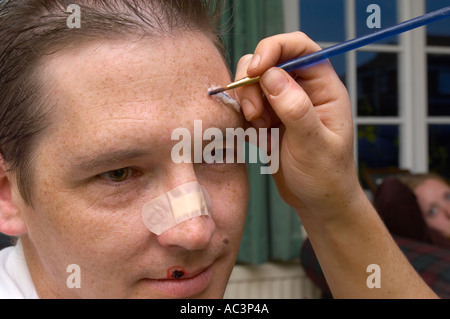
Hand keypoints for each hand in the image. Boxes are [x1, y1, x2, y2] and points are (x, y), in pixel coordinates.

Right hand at [234, 32, 358, 216]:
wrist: (317, 202)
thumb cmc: (326, 176)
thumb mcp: (314, 145)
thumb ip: (295, 109)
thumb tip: (272, 76)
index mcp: (323, 87)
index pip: (299, 47)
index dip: (274, 48)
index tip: (254, 69)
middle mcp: (302, 89)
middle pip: (268, 61)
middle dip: (253, 83)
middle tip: (255, 114)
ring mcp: (283, 103)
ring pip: (252, 82)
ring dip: (248, 103)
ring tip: (262, 130)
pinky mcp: (268, 117)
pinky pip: (247, 105)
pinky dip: (246, 120)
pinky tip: (262, 141)